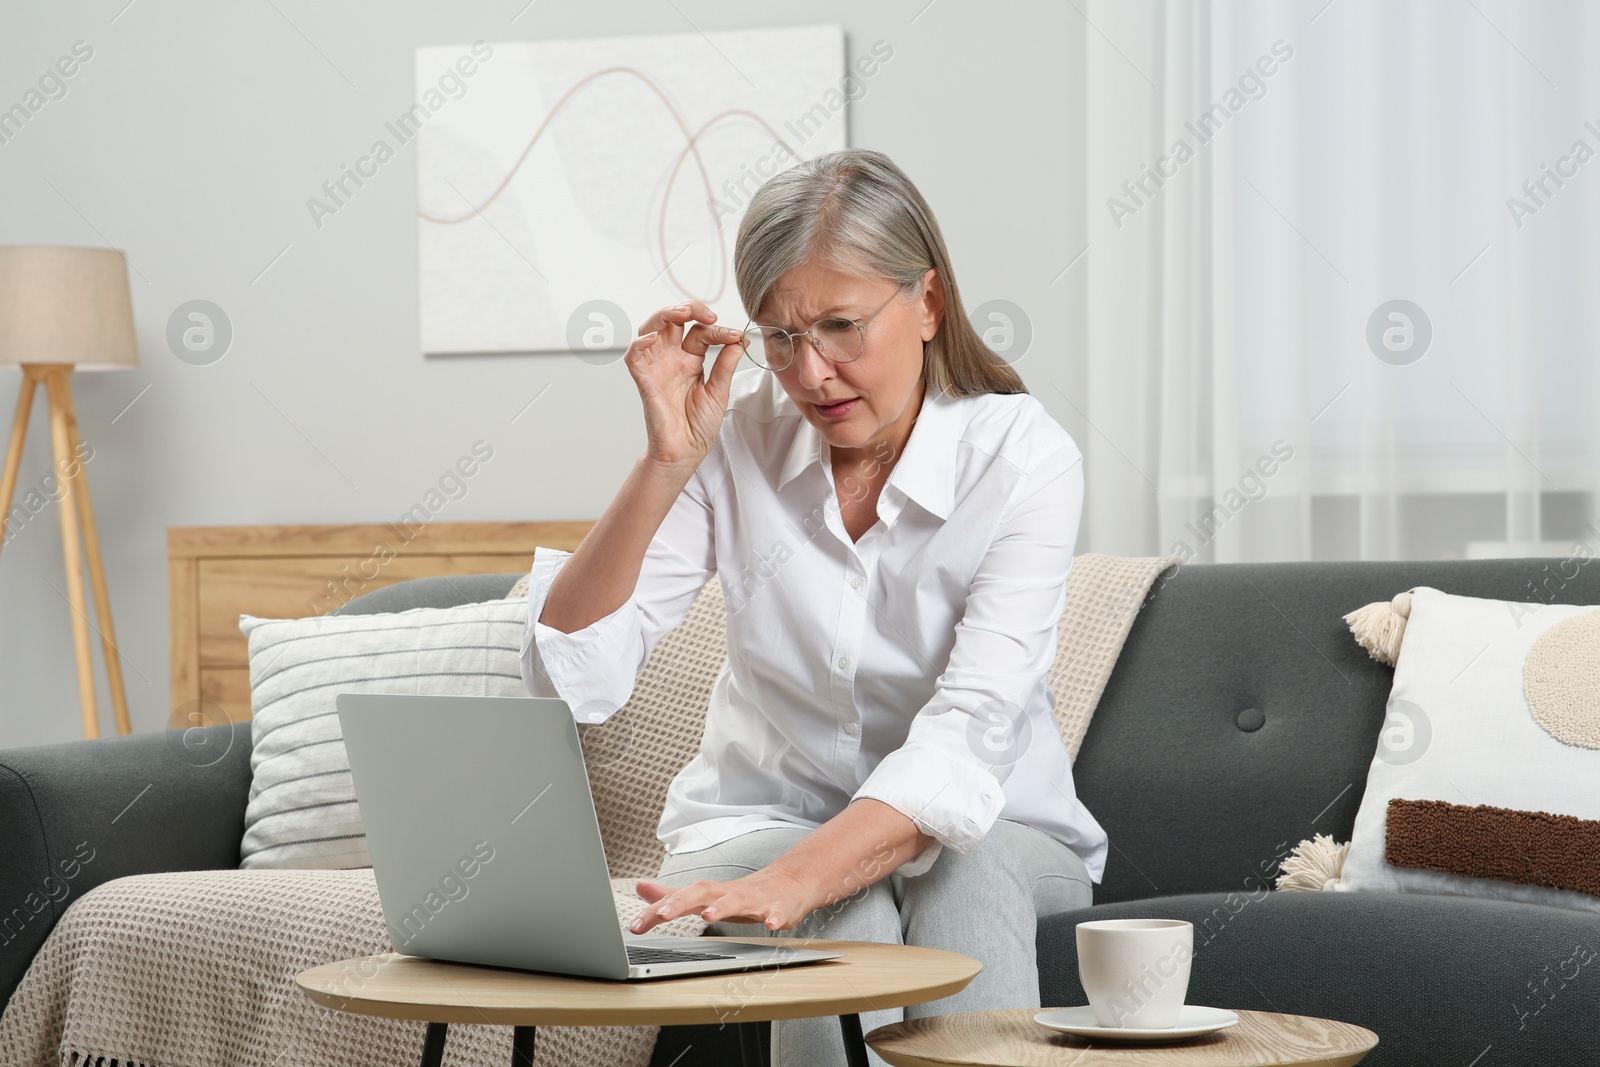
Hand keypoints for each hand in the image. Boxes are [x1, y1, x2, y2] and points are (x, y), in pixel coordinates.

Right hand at [626, 300, 746, 470]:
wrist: (686, 452)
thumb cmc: (699, 426)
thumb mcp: (719, 392)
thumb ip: (726, 365)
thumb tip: (739, 340)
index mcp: (691, 361)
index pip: (701, 332)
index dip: (718, 330)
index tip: (737, 337)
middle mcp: (672, 359)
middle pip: (673, 321)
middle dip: (688, 309)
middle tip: (708, 314)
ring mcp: (657, 367)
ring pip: (651, 329)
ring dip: (663, 315)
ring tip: (682, 313)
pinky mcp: (644, 380)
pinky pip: (634, 356)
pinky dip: (640, 343)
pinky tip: (653, 337)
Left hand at [630, 867, 816, 934]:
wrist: (790, 884)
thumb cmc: (745, 893)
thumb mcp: (706, 896)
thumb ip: (673, 895)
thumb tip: (641, 888)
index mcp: (710, 893)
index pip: (678, 896)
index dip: (656, 909)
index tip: (635, 926)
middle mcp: (729, 892)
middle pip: (702, 891)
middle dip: (680, 902)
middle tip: (661, 915)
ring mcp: (755, 899)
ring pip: (737, 899)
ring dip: (722, 906)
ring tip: (708, 916)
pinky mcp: (779, 908)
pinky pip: (777, 912)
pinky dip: (774, 917)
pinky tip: (771, 924)